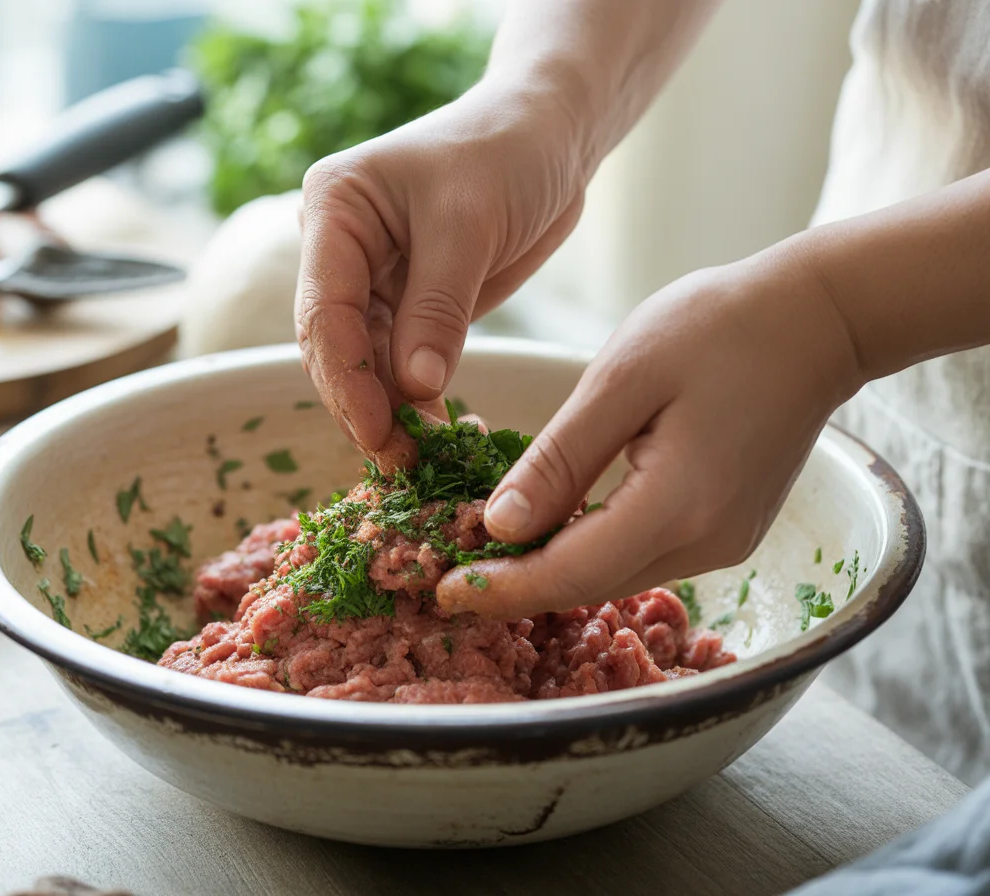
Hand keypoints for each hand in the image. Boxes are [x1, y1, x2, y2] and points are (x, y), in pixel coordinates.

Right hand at [295, 78, 588, 465]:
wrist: (549, 136)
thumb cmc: (506, 154)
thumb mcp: (469, 226)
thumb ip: (437, 308)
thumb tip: (413, 388)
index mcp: (333, 212)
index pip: (324, 310)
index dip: (346, 379)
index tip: (377, 432)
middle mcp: (339, 251)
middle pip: (336, 348)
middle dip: (365, 406)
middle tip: (401, 462)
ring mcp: (371, 281)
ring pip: (367, 365)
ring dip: (392, 414)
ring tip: (425, 461)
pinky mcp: (408, 306)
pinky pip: (402, 365)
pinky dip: (419, 402)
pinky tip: (441, 434)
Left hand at [436, 244, 864, 617]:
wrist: (817, 321)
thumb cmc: (718, 327)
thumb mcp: (623, 379)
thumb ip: (560, 459)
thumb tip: (498, 526)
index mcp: (678, 505)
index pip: (569, 573)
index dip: (501, 588)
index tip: (442, 590)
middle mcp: (706, 543)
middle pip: (589, 585)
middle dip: (515, 585)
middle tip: (448, 573)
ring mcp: (723, 544)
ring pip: (614, 576)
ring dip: (550, 569)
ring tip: (484, 552)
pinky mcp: (727, 531)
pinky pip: (642, 555)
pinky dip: (590, 550)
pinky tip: (551, 527)